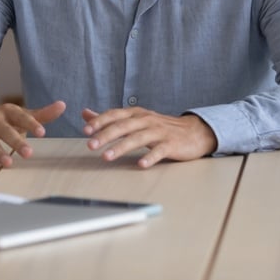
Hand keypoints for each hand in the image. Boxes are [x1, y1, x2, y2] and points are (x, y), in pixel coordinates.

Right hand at [0, 101, 65, 167]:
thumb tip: (62, 105)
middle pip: (5, 131)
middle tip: (29, 153)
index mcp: (7, 112)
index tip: (42, 132)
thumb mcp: (19, 115)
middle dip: (16, 142)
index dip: (31, 123)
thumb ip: (41, 114)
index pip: (20, 116)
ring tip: (8, 163)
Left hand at [82, 108, 217, 167]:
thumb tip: (85, 114)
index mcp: (136, 114)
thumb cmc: (160, 127)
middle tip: (90, 145)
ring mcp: (159, 131)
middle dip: (105, 136)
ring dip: (121, 147)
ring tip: (107, 157)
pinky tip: (140, 165)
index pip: (115, 114)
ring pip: (138, 138)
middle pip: (123, 126)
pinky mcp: (172, 144)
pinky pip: (159, 150)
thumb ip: (110, 118)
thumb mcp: (135, 119)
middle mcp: (146, 120)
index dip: (100, 121)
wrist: (194, 132)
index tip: (86, 131)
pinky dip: (150, 157)